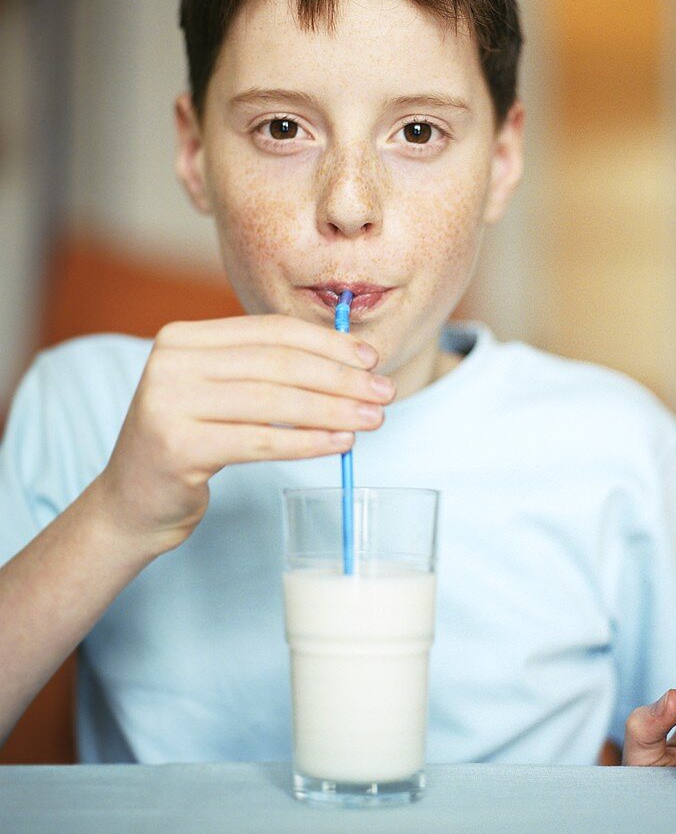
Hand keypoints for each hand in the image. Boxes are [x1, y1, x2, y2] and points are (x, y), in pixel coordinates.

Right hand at [96, 314, 393, 554]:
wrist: (132, 502)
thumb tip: (352, 361)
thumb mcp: (220, 393)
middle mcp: (171, 363)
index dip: (327, 344)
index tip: (371, 359)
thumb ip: (267, 370)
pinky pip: (260, 441)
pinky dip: (307, 442)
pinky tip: (340, 443)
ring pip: (274, 402)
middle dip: (340, 378)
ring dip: (333, 410)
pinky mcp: (176, 447)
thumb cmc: (192, 443)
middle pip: (277, 364)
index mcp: (184, 338)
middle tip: (383, 392)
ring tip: (372, 419)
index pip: (271, 331)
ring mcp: (168, 404)